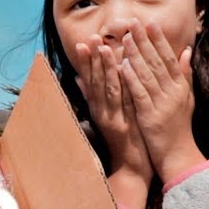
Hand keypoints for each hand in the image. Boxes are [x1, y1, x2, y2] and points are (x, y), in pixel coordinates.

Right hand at [74, 35, 150, 202]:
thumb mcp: (102, 119)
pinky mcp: (128, 125)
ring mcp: (115, 119)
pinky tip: (125, 72)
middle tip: (92, 38)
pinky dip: (125, 86)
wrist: (130, 170)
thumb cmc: (120, 142)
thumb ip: (90, 97)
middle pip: (97, 82)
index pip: (89, 82)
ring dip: (107, 68)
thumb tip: (77, 78)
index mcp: (98, 110)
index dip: (86, 62)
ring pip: (109, 89)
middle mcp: (103, 113)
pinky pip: (126, 102)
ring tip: (105, 48)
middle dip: (94, 59)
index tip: (83, 43)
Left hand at [118, 20, 205, 184]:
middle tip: (133, 23)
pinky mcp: (150, 116)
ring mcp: (162, 104)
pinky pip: (139, 94)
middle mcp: (173, 93)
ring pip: (147, 75)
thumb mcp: (187, 99)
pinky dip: (131, 79)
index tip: (150, 23)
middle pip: (157, 62)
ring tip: (125, 39)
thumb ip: (185, 75)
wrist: (179, 156)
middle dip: (145, 41)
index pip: (170, 58)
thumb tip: (187, 51)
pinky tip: (121, 66)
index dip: (159, 40)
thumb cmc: (179, 128)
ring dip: (135, 55)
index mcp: (180, 87)